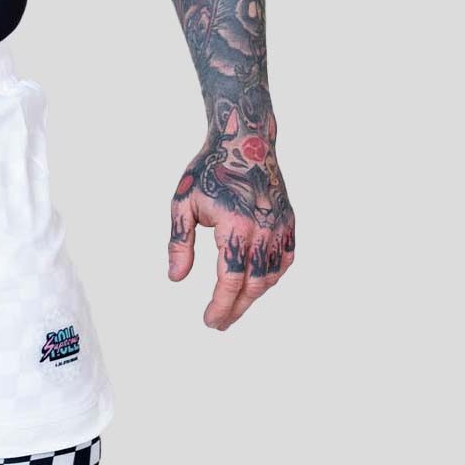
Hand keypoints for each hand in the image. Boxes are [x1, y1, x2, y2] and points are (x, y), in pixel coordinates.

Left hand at [167, 123, 295, 330]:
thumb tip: (175, 278)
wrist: (246, 140)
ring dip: (253, 296)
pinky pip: (285, 259)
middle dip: (235, 308)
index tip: (209, 321)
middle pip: (253, 285)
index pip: (230, 280)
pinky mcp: (288, 221)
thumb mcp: (183, 204)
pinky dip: (272, 276)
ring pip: (271, 275)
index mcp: (236, 226)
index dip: (221, 306)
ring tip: (232, 306)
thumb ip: (179, 243)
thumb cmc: (209, 170)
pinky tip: (256, 284)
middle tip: (218, 323)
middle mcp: (264, 229)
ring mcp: (280, 226)